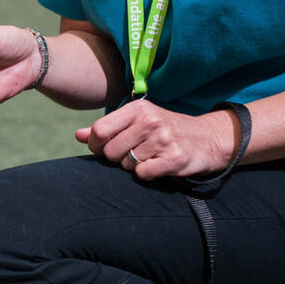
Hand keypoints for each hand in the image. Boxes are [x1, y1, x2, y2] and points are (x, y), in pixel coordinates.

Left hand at [77, 98, 238, 180]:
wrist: (206, 138)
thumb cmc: (163, 129)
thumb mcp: (136, 121)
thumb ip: (106, 128)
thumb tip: (78, 136)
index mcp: (137, 109)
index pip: (99, 130)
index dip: (95, 145)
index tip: (103, 149)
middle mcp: (150, 121)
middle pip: (110, 151)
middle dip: (115, 157)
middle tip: (130, 154)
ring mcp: (163, 139)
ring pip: (126, 164)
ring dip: (132, 166)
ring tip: (148, 156)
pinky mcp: (175, 158)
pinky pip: (143, 174)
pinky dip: (146, 174)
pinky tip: (157, 165)